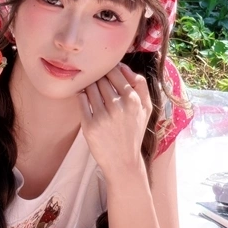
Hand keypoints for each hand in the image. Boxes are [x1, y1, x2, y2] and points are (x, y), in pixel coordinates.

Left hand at [78, 62, 152, 182]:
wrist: (123, 161)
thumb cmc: (134, 132)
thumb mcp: (146, 109)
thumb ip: (141, 85)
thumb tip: (123, 66)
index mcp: (133, 100)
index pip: (116, 72)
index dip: (109, 70)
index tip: (106, 74)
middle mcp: (118, 107)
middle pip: (101, 79)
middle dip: (99, 78)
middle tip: (98, 84)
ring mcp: (102, 116)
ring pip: (90, 87)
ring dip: (89, 86)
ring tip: (93, 92)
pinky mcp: (89, 125)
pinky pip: (81, 99)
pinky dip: (82, 96)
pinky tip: (85, 99)